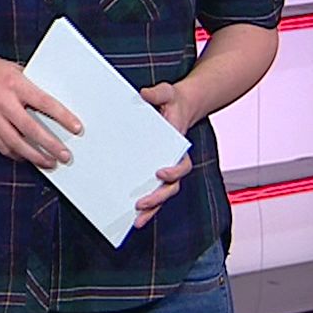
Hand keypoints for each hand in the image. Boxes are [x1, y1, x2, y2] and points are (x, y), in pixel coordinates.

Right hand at [0, 50, 81, 168]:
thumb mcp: (17, 70)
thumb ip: (34, 86)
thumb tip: (55, 105)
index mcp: (16, 84)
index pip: (44, 103)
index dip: (62, 117)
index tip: (76, 128)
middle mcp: (3, 102)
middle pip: (31, 129)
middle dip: (51, 145)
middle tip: (65, 155)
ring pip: (16, 143)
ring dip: (35, 156)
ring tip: (50, 162)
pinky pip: (3, 146)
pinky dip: (17, 155)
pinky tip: (28, 158)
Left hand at [135, 81, 197, 229]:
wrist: (176, 106)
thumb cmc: (172, 101)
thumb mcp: (166, 92)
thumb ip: (158, 93)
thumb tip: (144, 94)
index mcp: (178, 147)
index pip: (181, 165)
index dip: (173, 172)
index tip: (160, 173)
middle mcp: (172, 162)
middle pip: (170, 187)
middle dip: (157, 198)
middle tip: (140, 204)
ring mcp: (163, 170)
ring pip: (161, 195)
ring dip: (151, 209)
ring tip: (136, 220)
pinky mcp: (153, 173)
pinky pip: (152, 193)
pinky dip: (145, 207)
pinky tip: (132, 217)